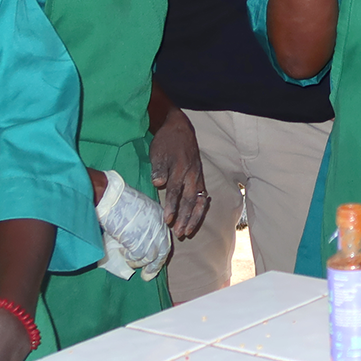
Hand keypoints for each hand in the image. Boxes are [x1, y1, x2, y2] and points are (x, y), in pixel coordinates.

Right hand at [97, 170, 171, 280]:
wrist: (112, 198)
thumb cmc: (121, 200)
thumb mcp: (140, 209)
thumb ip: (145, 224)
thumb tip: (142, 241)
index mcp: (160, 215)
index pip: (164, 239)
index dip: (159, 253)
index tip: (154, 262)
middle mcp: (159, 226)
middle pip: (161, 252)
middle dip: (154, 266)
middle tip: (147, 276)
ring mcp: (150, 236)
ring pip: (149, 258)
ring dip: (138, 262)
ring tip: (128, 259)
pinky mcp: (139, 243)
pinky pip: (136, 257)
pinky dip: (130, 258)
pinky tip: (123, 252)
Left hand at [150, 107, 208, 238]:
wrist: (180, 128)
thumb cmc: (166, 141)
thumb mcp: (157, 151)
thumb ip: (158, 168)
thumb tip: (157, 183)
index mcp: (180, 168)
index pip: (176, 192)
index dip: (172, 207)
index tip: (167, 220)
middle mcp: (192, 174)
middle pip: (189, 200)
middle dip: (185, 218)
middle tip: (179, 233)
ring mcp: (198, 176)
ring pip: (199, 201)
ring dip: (194, 217)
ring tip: (188, 231)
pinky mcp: (200, 177)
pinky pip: (203, 196)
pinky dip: (200, 209)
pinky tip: (196, 217)